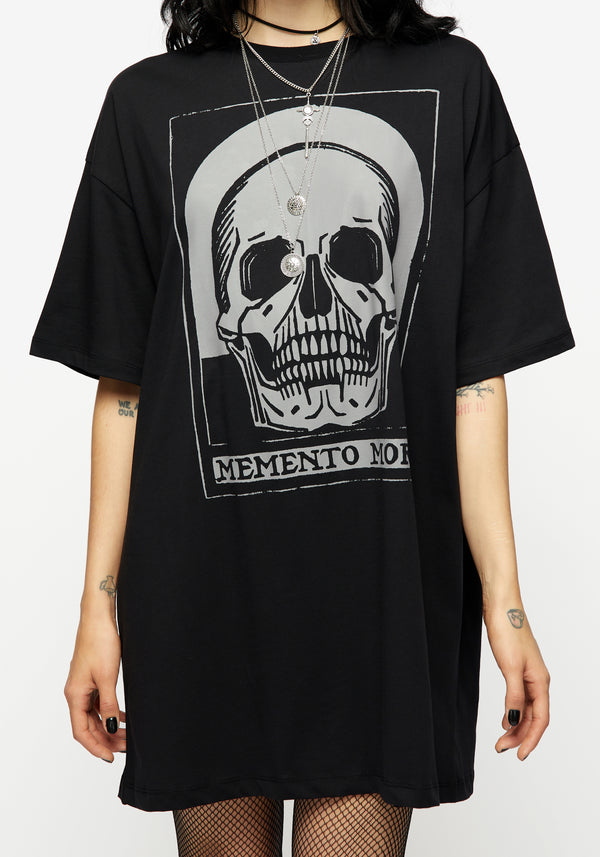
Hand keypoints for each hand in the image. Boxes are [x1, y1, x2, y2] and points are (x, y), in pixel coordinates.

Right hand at [64, 614, 125, 762]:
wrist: (99, 618)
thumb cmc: (100, 643)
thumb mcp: (107, 677)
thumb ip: (108, 704)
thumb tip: (110, 728)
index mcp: (75, 695)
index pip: (81, 731)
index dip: (96, 747)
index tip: (110, 758)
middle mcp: (76, 693)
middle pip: (88, 726)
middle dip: (106, 739)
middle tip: (126, 748)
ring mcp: (84, 686)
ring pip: (95, 715)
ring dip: (109, 727)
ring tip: (127, 736)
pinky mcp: (92, 679)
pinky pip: (99, 703)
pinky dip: (110, 713)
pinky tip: (123, 718)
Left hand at [484, 605, 549, 760]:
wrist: (501, 606)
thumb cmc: (507, 631)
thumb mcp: (509, 666)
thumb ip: (514, 695)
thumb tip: (514, 720)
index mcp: (540, 681)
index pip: (540, 719)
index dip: (531, 739)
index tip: (519, 755)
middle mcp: (537, 680)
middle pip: (534, 717)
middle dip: (520, 735)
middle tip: (501, 749)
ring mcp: (527, 674)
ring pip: (526, 708)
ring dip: (515, 725)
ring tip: (501, 739)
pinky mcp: (516, 668)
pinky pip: (519, 697)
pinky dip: (513, 711)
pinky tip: (505, 718)